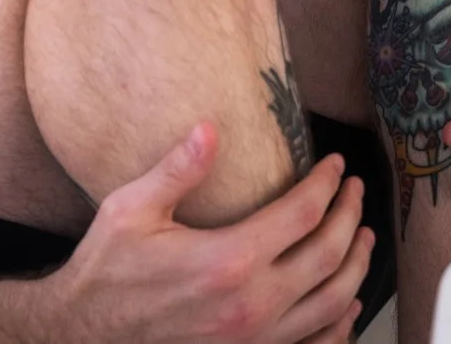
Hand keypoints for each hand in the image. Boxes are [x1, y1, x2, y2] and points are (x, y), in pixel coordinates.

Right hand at [37, 122, 373, 343]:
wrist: (86, 333)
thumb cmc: (106, 271)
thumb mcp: (130, 210)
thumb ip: (176, 170)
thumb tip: (209, 129)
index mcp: (227, 260)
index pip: (302, 214)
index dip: (328, 184)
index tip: (336, 165)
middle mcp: (252, 303)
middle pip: (329, 255)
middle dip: (351, 217)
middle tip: (356, 191)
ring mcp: (256, 337)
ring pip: (332, 302)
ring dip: (356, 265)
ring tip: (364, 237)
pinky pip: (314, 342)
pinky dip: (340, 322)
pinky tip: (346, 304)